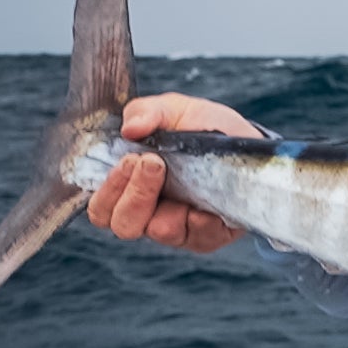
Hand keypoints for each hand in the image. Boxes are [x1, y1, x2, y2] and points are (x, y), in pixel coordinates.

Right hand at [87, 94, 260, 251]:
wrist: (246, 139)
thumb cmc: (200, 126)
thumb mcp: (174, 110)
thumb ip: (147, 113)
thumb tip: (130, 128)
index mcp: (128, 188)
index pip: (101, 209)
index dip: (107, 191)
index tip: (129, 159)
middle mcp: (149, 214)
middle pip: (124, 226)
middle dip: (135, 194)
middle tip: (154, 162)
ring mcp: (180, 227)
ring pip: (162, 232)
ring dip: (168, 206)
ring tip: (183, 178)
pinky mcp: (210, 235)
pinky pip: (200, 237)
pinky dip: (202, 219)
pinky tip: (209, 201)